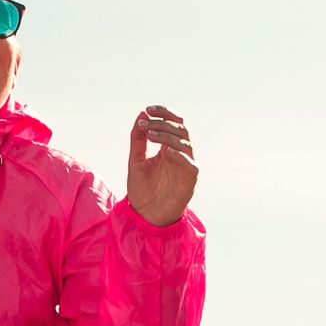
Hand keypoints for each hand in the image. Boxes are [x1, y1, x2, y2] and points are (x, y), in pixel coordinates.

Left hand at [127, 104, 196, 225]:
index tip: (148, 109)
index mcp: (168, 147)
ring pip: (184, 143)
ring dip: (167, 136)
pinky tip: (165, 151)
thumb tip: (141, 114)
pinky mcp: (190, 180)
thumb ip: (137, 139)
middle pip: (180, 129)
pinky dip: (178, 154)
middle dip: (162, 123)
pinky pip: (189, 163)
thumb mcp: (135, 160)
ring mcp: (186, 166)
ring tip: (149, 135)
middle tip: (144, 125)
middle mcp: (180, 154)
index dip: (164, 113)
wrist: (145, 216)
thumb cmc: (142, 189)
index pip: (173, 123)